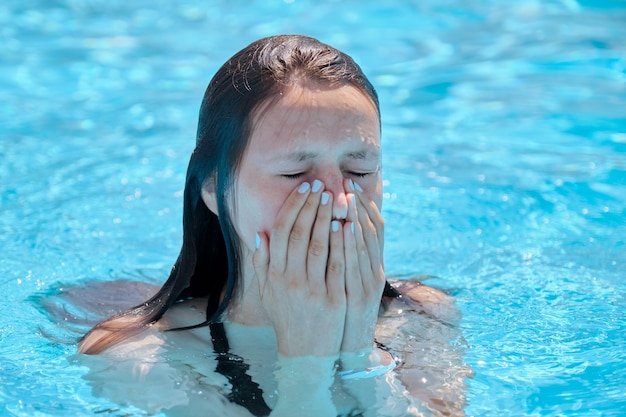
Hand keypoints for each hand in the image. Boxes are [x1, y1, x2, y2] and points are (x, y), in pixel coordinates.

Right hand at [253, 180, 346, 356]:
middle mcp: (290, 280)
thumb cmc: (287, 316)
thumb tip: (259, 232)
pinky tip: (347, 225)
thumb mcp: (268, 291)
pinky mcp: (333, 299)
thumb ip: (262, 262)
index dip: (293, 207)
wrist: (306, 351)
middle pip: (299, 234)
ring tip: (335, 197)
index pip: (281, 232)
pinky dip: (341, 244)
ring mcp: (312, 290)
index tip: (304, 188)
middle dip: (311, 206)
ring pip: (318, 246)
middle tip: (322, 184)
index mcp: (275, 274)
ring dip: (326, 218)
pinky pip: (337, 266)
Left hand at [340, 179, 384, 352]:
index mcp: (372, 264)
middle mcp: (375, 269)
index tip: (351, 183)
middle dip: (360, 205)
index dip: (364, 204)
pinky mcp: (363, 294)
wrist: (348, 343)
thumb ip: (344, 253)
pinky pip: (356, 264)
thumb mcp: (347, 279)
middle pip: (372, 230)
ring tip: (347, 196)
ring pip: (367, 243)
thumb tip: (336, 224)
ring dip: (357, 218)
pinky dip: (350, 243)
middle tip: (348, 183)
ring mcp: (370, 282)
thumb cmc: (342, 308)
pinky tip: (342, 226)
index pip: (373, 227)